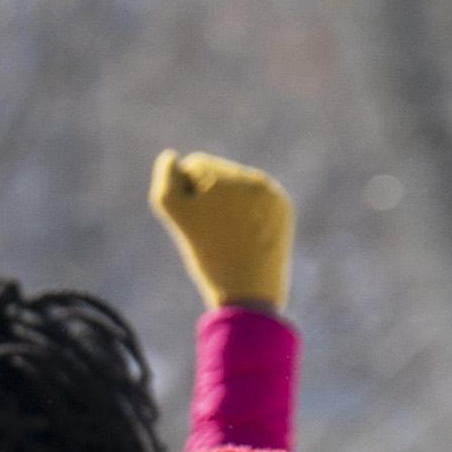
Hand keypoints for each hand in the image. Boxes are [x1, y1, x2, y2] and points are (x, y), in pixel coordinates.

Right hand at [146, 151, 293, 312]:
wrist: (251, 294)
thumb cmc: (209, 256)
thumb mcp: (178, 217)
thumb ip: (167, 183)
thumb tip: (171, 157)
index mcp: (229, 177)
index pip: (194, 165)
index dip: (185, 195)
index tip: (195, 223)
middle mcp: (255, 179)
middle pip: (217, 173)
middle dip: (208, 196)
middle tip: (212, 232)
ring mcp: (273, 193)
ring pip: (237, 186)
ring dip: (226, 204)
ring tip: (227, 235)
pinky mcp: (284, 209)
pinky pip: (256, 200)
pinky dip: (246, 214)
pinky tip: (243, 236)